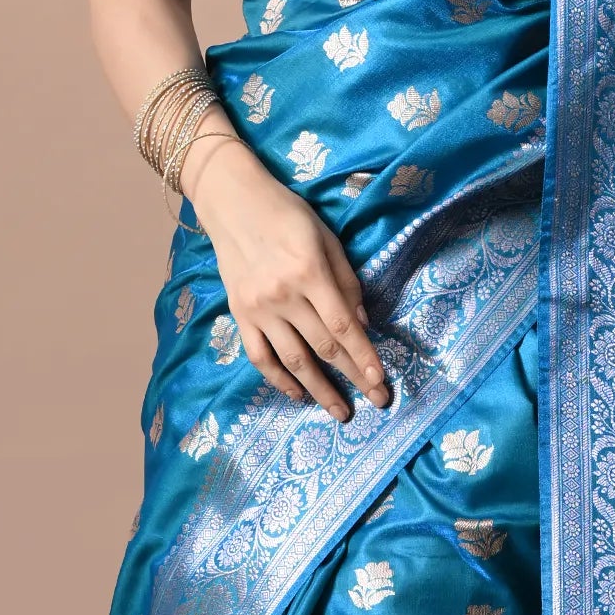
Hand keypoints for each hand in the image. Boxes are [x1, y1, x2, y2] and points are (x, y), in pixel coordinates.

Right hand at [182, 130, 389, 420]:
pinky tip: (298, 393)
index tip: (381, 382)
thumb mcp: (326, 238)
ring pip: (293, 360)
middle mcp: (282, 296)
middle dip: (353, 378)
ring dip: (319, 390)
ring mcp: (258, 309)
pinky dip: (279, 379)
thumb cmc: (287, 215)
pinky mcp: (239, 314)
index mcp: (309, 272)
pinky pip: (259, 356)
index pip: (342, 326)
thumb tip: (362, 325)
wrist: (232, 203)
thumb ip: (346, 282)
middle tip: (376, 402)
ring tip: (340, 411)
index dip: (364, 357)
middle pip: (323, 348)